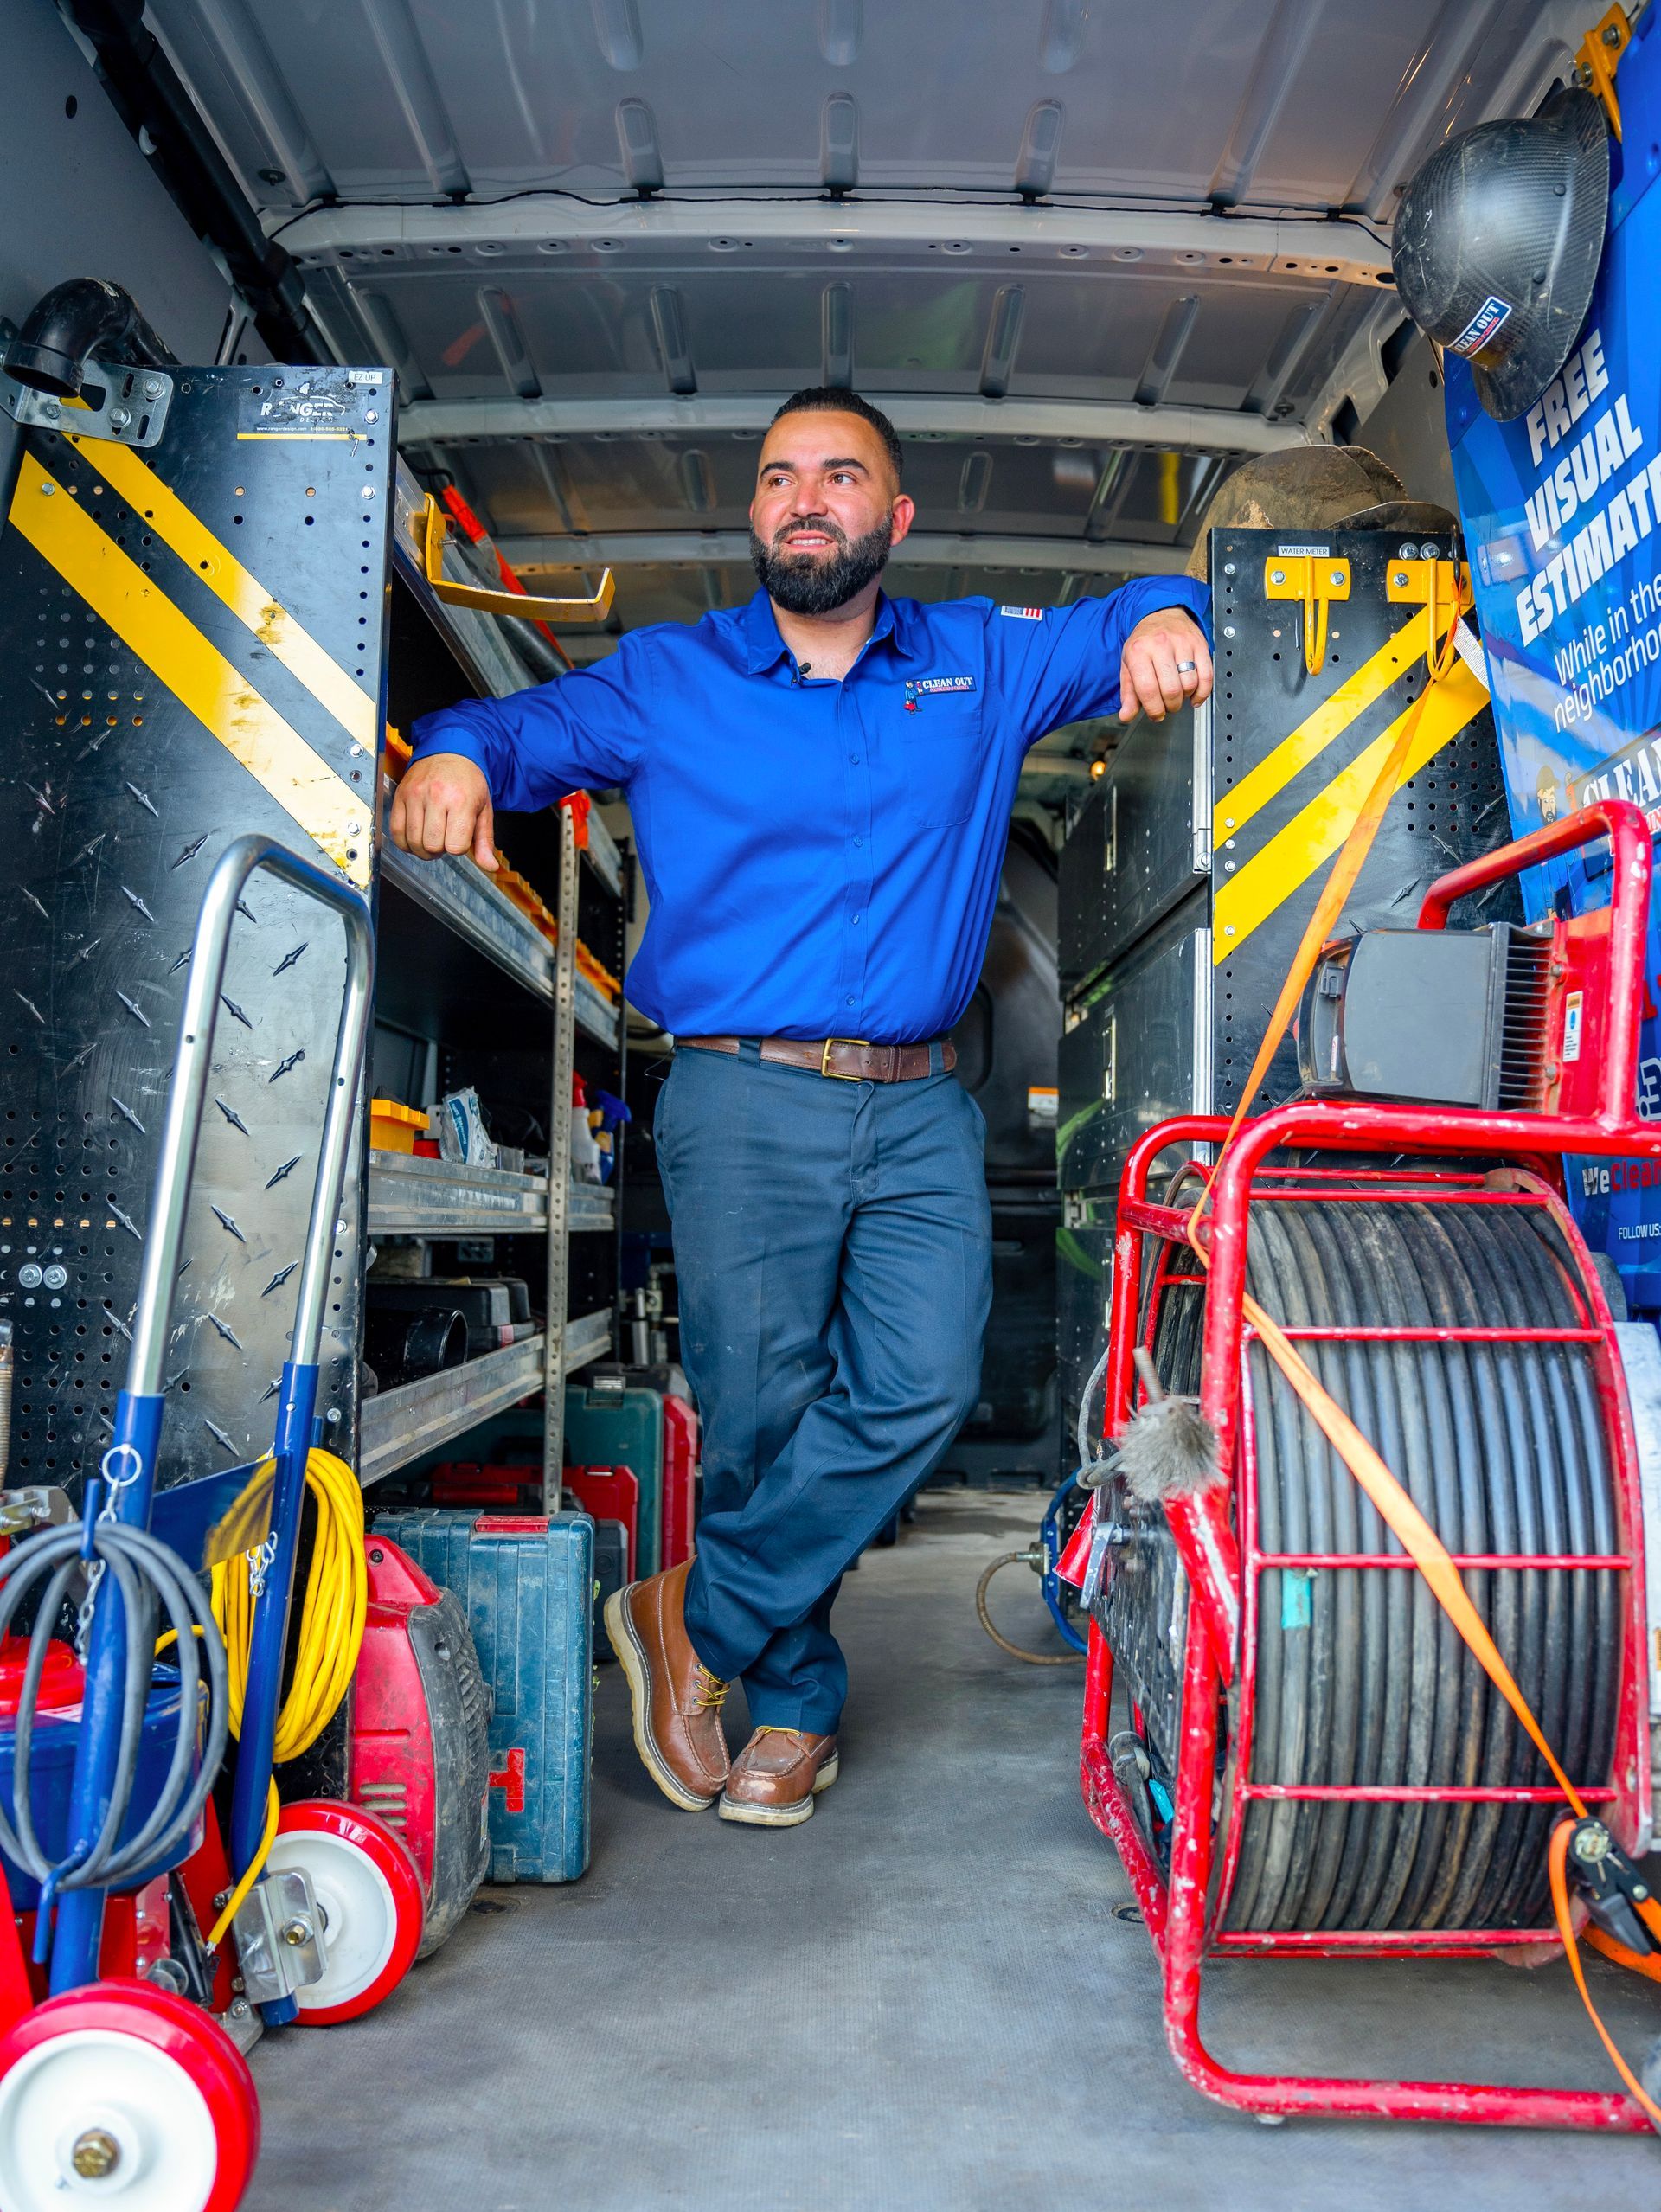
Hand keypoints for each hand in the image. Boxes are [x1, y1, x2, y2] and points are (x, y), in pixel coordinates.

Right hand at [388, 751, 498, 870]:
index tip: (459, 839)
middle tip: (445, 839)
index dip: (458, 848)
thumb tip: (490, 866)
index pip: (455, 846)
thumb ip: (485, 840)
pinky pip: (396, 831)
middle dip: (439, 850)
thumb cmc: (469, 781)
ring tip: (432, 837)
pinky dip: (404, 841)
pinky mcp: (400, 795)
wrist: (450, 751)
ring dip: (422, 848)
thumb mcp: (484, 809)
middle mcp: (436, 797)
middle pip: (432, 846)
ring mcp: (415, 795)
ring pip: (413, 841)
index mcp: (461, 801)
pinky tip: (416, 837)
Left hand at [1119, 608, 1213, 722]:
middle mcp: (1161, 645)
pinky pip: (1207, 675)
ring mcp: (1182, 643)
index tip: (1156, 714)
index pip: (1148, 689)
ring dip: (1185, 698)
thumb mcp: (1128, 665)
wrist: (1160, 613)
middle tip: (1167, 705)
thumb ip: (1128, 693)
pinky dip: (1203, 692)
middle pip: (1171, 690)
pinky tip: (1194, 696)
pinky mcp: (1200, 644)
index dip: (1154, 709)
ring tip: (1178, 695)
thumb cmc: (1144, 641)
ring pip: (1189, 683)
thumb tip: (1127, 715)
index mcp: (1139, 651)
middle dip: (1170, 706)